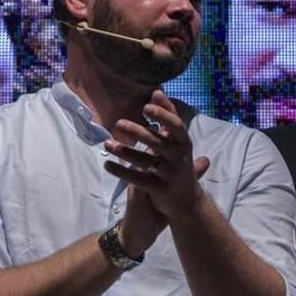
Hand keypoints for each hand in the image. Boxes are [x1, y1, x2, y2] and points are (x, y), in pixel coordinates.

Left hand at [103, 90, 210, 223]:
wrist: (188, 203)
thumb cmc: (179, 165)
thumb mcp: (179, 142)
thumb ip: (167, 118)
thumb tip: (156, 92)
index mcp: (184, 144)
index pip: (176, 125)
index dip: (163, 115)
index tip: (146, 106)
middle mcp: (179, 158)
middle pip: (157, 142)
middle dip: (138, 132)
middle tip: (118, 123)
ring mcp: (170, 174)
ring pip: (145, 161)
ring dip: (124, 152)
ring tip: (107, 144)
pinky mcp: (160, 190)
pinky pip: (139, 180)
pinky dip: (122, 172)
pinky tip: (108, 165)